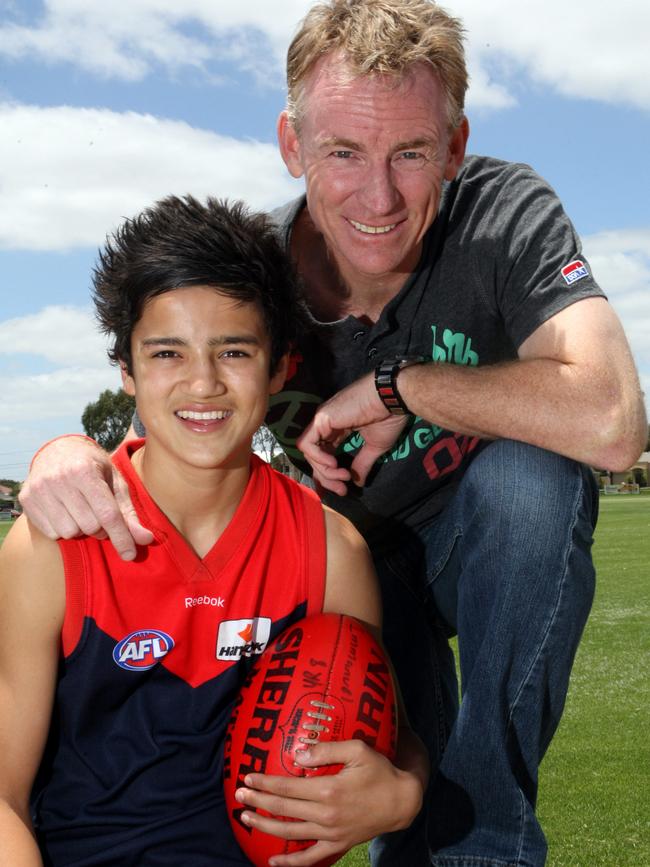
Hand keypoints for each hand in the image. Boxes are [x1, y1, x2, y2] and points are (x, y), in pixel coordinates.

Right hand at [19, 436, 152, 560]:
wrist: (58, 450)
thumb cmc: (93, 468)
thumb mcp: (115, 483)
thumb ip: (129, 513)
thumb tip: (145, 540)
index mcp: (84, 471)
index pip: (107, 514)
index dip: (121, 537)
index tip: (130, 554)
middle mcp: (58, 479)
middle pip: (89, 526)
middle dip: (100, 528)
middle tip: (99, 514)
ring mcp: (39, 489)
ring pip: (69, 533)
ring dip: (81, 529)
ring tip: (82, 511)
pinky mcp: (26, 499)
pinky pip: (51, 533)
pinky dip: (63, 528)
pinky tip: (64, 511)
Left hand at [234, 740, 423, 865]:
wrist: (402, 802)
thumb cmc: (380, 771)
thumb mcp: (357, 750)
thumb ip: (326, 750)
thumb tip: (297, 753)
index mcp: (328, 790)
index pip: (288, 786)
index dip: (265, 781)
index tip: (248, 776)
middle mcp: (325, 815)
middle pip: (283, 808)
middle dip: (258, 800)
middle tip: (238, 794)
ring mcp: (330, 834)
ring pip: (290, 833)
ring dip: (265, 826)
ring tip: (246, 817)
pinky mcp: (337, 845)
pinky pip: (310, 859)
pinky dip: (290, 864)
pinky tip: (272, 863)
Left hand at [297, 374, 409, 494]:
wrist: (392, 399)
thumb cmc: (387, 417)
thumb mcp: (374, 446)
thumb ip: (362, 464)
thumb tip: (358, 483)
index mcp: (337, 429)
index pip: (324, 456)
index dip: (330, 475)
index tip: (344, 489)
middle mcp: (326, 425)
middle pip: (315, 458)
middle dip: (327, 478)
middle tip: (343, 489)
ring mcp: (321, 421)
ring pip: (309, 452)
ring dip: (324, 471)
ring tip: (343, 476)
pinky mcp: (321, 419)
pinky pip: (307, 444)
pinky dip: (317, 458)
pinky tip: (334, 464)